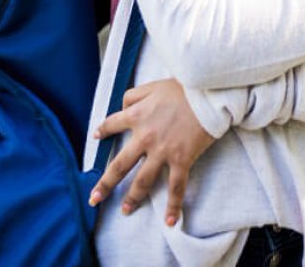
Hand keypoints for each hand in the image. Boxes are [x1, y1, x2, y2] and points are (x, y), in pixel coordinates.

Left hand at [88, 79, 214, 225]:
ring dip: (132, 198)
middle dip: (105, 183)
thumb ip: (136, 94)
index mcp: (138, 115)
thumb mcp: (155, 84)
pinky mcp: (182, 159)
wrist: (209, 93)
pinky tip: (171, 221)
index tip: (97, 136)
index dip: (104, 130)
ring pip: (142, 181)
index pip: (113, 124)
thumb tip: (123, 106)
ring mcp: (162, 151)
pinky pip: (176, 187)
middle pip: (120, 165)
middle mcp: (145, 136)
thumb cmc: (185, 86)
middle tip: (95, 198)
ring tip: (126, 210)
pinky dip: (174, 205)